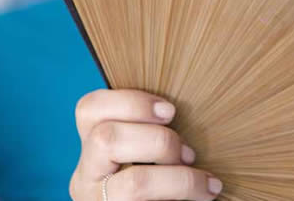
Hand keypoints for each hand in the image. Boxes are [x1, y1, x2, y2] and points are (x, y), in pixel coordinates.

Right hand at [70, 88, 222, 199]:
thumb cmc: (160, 179)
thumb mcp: (149, 150)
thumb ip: (154, 130)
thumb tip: (190, 104)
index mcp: (93, 146)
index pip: (90, 108)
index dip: (131, 101)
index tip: (170, 111)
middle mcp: (86, 173)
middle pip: (105, 139)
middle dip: (159, 140)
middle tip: (189, 154)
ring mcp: (96, 200)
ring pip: (134, 182)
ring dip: (178, 178)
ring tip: (201, 181)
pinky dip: (184, 191)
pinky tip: (206, 191)